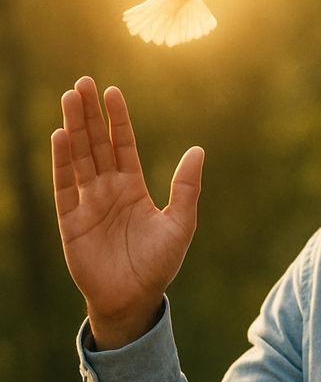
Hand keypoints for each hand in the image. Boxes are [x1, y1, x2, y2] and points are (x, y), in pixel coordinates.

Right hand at [51, 77, 203, 349]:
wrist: (134, 299)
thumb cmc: (159, 264)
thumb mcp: (180, 223)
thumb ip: (186, 187)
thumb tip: (198, 149)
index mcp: (134, 188)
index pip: (124, 146)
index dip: (118, 119)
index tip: (112, 91)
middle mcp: (108, 190)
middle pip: (97, 144)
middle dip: (90, 115)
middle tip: (82, 82)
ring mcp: (88, 203)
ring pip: (79, 157)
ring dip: (73, 128)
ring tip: (69, 98)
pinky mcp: (70, 221)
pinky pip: (64, 186)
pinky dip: (61, 161)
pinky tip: (60, 136)